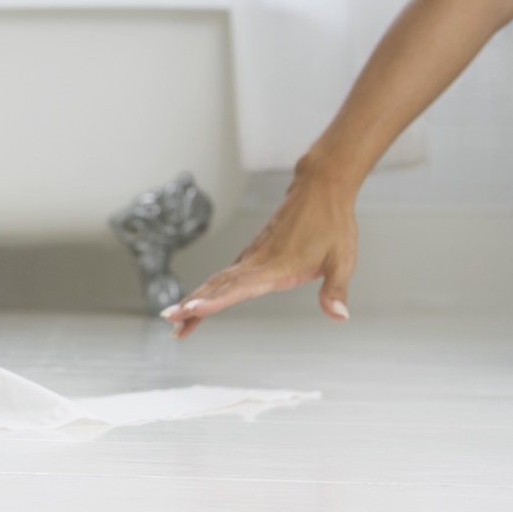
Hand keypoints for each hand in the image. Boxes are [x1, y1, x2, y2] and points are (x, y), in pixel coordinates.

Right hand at [161, 171, 358, 338]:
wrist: (319, 189)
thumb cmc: (332, 224)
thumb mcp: (342, 260)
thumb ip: (335, 290)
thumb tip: (339, 316)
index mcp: (277, 266)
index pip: (240, 286)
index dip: (215, 300)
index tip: (193, 309)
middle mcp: (257, 261)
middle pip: (217, 286)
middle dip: (192, 304)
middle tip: (170, 322)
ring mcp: (250, 257)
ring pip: (215, 281)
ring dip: (193, 300)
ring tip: (174, 321)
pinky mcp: (250, 255)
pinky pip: (223, 277)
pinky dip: (206, 291)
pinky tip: (196, 302)